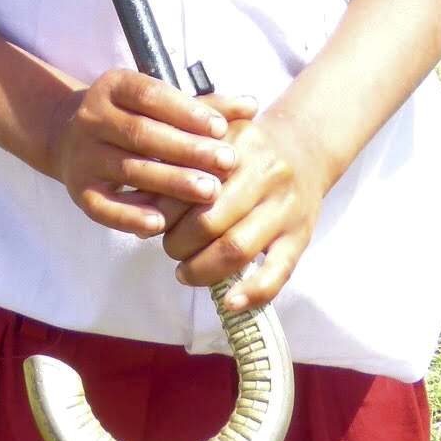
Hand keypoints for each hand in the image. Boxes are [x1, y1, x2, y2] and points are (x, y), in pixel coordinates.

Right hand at [47, 69, 239, 238]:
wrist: (71, 138)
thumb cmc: (135, 118)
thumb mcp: (161, 103)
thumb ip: (205, 105)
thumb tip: (251, 106)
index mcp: (114, 86)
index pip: (150, 95)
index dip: (186, 111)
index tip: (220, 128)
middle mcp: (92, 117)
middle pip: (142, 134)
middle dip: (187, 149)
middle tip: (226, 162)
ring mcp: (82, 155)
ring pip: (128, 169)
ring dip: (170, 182)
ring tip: (209, 191)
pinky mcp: (79, 190)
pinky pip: (105, 206)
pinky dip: (131, 216)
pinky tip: (162, 223)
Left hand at [163, 101, 330, 312]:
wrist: (306, 147)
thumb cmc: (246, 148)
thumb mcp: (214, 138)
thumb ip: (176, 160)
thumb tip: (134, 200)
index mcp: (234, 145)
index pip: (186, 185)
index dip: (161, 211)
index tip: (149, 220)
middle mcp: (263, 174)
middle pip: (208, 220)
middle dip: (178, 243)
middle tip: (170, 248)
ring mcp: (284, 208)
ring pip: (236, 248)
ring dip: (203, 269)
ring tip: (186, 272)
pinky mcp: (301, 237)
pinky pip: (277, 272)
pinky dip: (252, 293)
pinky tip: (229, 302)